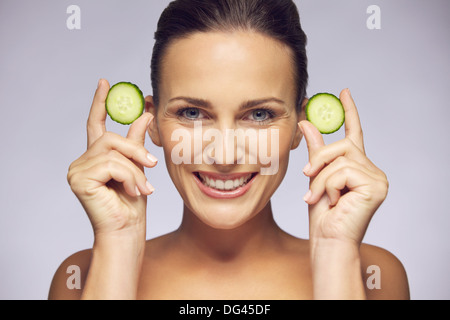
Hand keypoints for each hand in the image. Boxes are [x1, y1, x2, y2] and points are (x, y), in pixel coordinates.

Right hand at [67, 79, 157, 235]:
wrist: (127, 231)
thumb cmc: (133, 204)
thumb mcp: (139, 167)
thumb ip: (137, 142)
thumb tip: (144, 113)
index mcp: (97, 157)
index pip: (96, 124)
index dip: (100, 103)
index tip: (106, 82)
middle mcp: (83, 161)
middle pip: (109, 137)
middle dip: (135, 150)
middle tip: (152, 165)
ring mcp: (77, 170)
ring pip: (113, 151)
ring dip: (135, 170)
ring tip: (143, 188)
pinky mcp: (79, 179)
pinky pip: (111, 164)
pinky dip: (129, 176)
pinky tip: (133, 192)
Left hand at [300, 89, 388, 244]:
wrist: (327, 240)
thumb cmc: (322, 213)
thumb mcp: (315, 176)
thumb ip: (315, 150)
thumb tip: (306, 122)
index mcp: (357, 167)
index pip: (354, 133)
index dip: (349, 112)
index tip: (343, 91)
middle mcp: (371, 170)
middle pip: (343, 145)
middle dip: (320, 160)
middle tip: (307, 176)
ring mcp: (377, 178)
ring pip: (340, 159)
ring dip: (321, 179)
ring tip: (317, 197)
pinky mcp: (376, 185)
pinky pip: (343, 171)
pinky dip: (328, 185)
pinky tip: (332, 201)